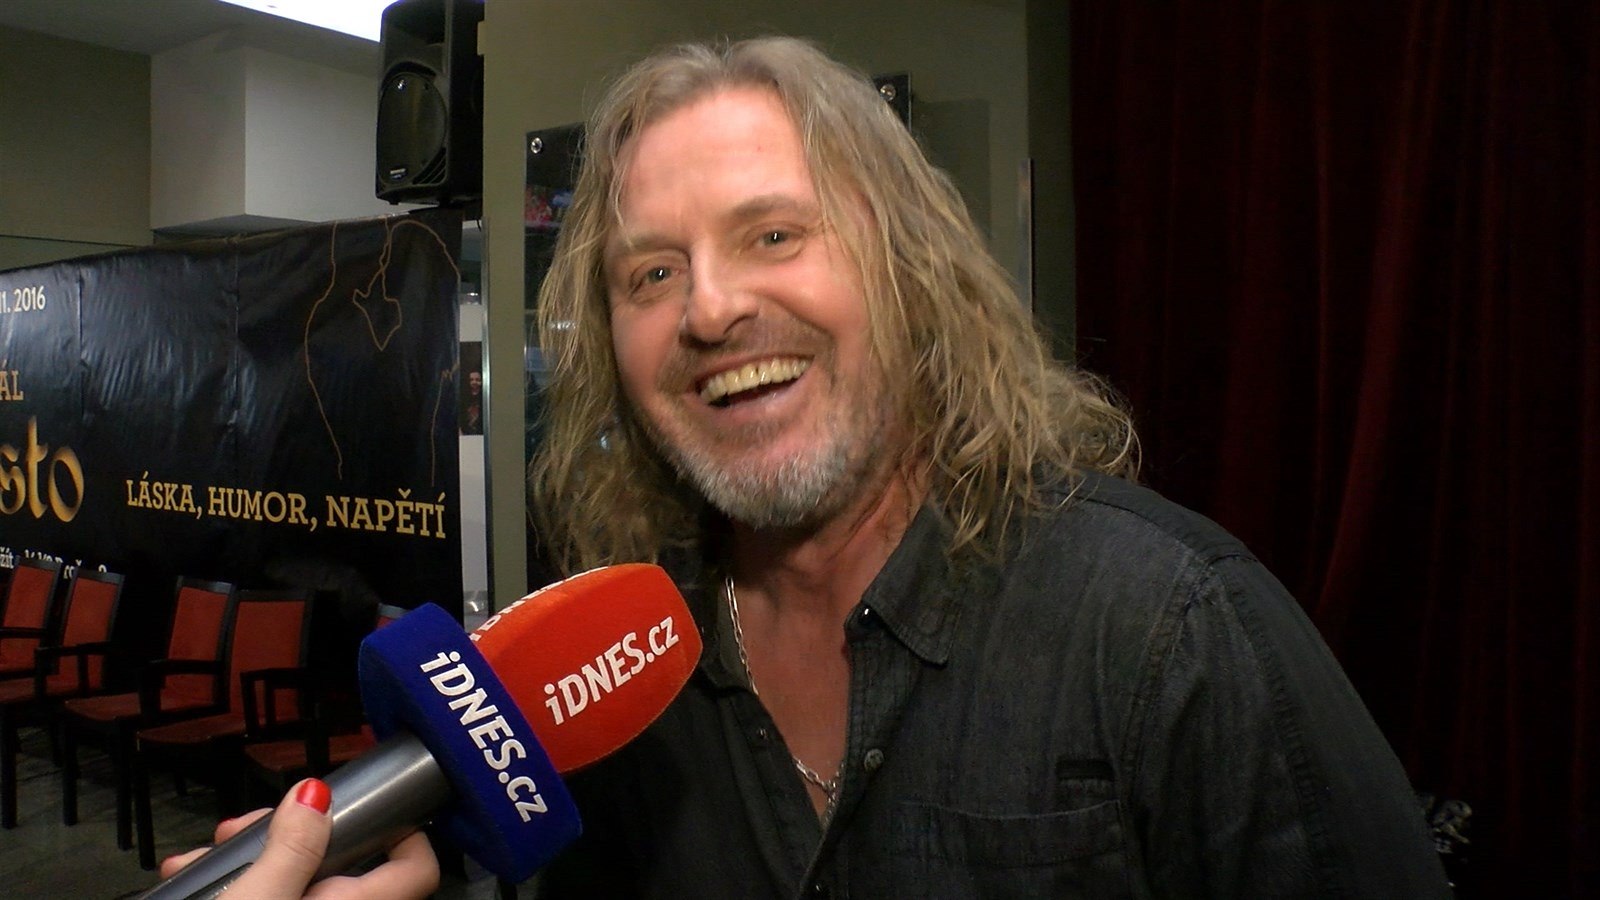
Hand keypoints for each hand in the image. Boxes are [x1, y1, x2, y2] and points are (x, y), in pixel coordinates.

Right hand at [158, 778, 439, 898]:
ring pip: (296, 882)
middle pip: (341, 866)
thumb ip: (291, 848)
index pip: (417, 870)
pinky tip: (193, 880)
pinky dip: (239, 887)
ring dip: (251, 859)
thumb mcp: (253, 899)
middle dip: (289, 835)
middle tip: (240, 829)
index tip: (364, 806)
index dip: (402, 830)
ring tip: (203, 857)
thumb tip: (319, 795)